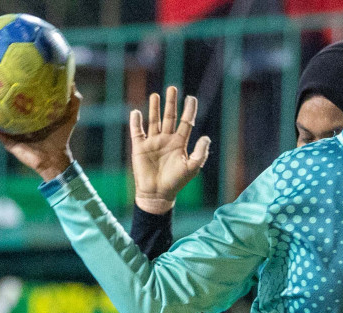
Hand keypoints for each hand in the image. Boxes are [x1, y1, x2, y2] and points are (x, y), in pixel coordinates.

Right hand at [0, 91, 81, 181]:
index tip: (14, 76)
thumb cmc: (62, 138)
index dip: (20, 90)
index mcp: (34, 116)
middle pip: (9, 108)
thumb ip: (73, 101)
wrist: (55, 159)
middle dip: (1, 99)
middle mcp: (23, 123)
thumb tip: (72, 82)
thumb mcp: (70, 116)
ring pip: (0, 121)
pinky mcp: (10, 143)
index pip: (25, 100)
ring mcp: (15, 133)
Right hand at [129, 86, 210, 213]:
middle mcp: (166, 140)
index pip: (186, 122)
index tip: (191, 98)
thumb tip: (206, 137)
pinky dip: (136, 122)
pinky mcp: (140, 147)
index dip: (189, 110)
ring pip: (154, 121)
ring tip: (156, 95)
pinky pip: (137, 132)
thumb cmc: (176, 182)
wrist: (157, 194)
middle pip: (169, 117)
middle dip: (171, 103)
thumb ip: (200, 153)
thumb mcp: (191, 168)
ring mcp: (153, 142)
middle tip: (173, 88)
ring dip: (155, 108)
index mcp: (179, 143)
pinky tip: (136, 112)